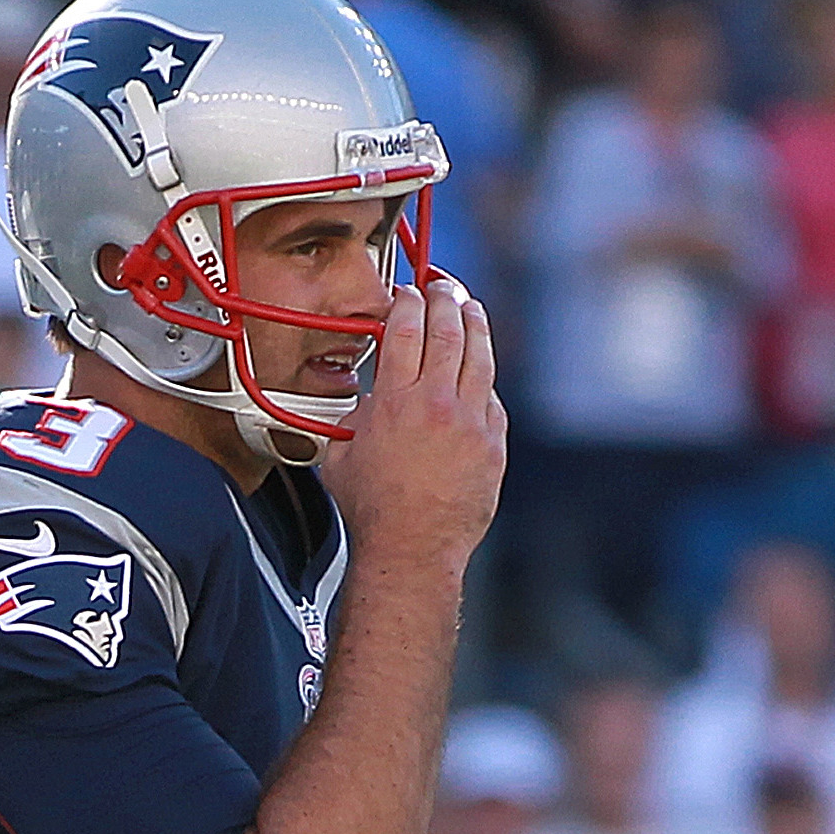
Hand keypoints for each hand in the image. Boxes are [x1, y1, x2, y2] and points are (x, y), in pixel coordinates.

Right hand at [318, 278, 504, 576]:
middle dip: (446, 300)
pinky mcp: (493, 441)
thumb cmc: (373, 510)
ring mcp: (471, 420)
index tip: (409, 294)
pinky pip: (491, 396)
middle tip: (444, 287)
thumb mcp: (342, 456)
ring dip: (475, 324)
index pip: (405, 331)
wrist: (412, 546)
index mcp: (394, 402)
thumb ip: (356, 420)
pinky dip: (482, 377)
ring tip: (472, 307)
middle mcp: (436, 403)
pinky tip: (478, 370)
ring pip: (479, 355)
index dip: (408, 304)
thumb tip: (368, 405)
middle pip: (448, 331)